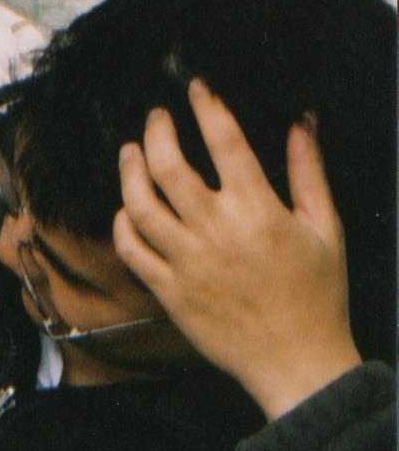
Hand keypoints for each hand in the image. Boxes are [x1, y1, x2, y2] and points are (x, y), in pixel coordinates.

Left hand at [113, 78, 360, 420]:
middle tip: (156, 118)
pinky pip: (131, 249)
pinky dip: (123, 223)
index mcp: (258, 211)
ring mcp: (187, 262)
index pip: (224, 142)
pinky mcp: (168, 291)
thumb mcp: (326, 229)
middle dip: (156, 131)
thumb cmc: (317, 297)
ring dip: (129, 171)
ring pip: (139, 204)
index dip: (206, 106)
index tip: (195, 88)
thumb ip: (309, 173)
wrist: (296, 363)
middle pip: (168, 165)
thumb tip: (302, 124)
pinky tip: (127, 208)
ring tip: (130, 153)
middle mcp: (216, 231)